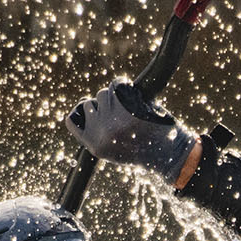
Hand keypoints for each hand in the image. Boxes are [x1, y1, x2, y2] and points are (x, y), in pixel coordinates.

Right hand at [66, 81, 196, 185]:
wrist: (168, 156)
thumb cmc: (144, 152)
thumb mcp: (114, 151)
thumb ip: (98, 135)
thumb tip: (85, 108)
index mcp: (94, 146)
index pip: (72, 121)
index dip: (81, 111)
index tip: (89, 106)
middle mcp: (98, 133)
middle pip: (90, 104)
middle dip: (103, 104)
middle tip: (122, 112)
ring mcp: (111, 120)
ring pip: (103, 94)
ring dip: (115, 96)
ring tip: (131, 107)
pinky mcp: (126, 108)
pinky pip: (116, 86)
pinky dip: (122, 84)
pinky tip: (131, 91)